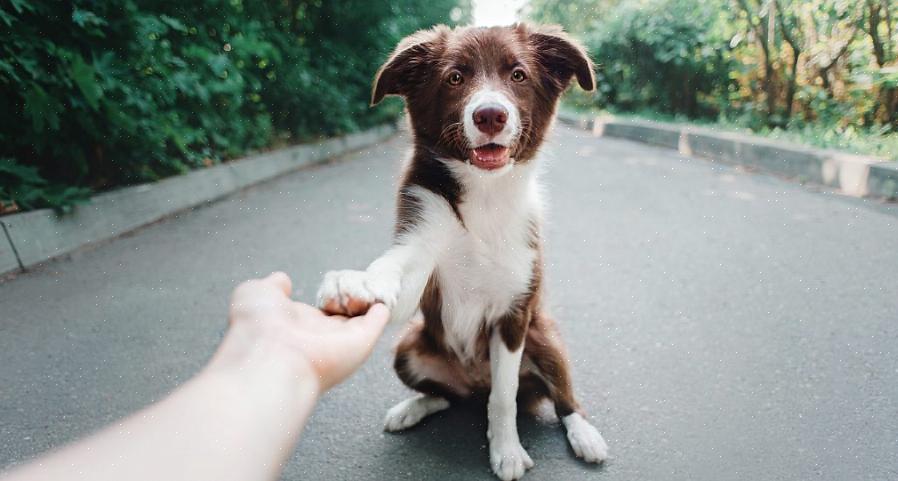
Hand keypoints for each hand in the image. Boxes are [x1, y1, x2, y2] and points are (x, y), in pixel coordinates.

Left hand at [226, 272, 389, 391]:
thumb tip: (282, 279)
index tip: (335, 283)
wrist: (270, 358)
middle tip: (359, 284)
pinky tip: (386, 299)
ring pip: (360, 318)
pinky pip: (376, 323)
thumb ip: (272, 286)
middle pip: (342, 315)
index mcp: (295, 325)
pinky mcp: (361, 342)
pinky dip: (383, 309)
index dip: (326, 296)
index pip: (316, 311)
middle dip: (350, 299)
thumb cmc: (258, 328)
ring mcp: (341, 340)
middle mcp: (319, 335)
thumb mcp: (255, 294)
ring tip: (376, 284)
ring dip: (368, 301)